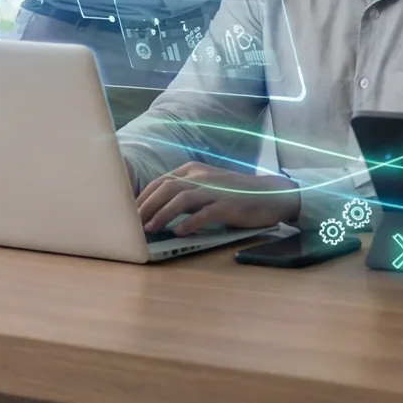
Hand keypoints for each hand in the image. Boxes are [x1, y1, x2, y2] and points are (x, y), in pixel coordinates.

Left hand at [136, 162, 299, 235]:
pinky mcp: (228, 204)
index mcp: (194, 170)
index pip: (161, 181)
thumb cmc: (236, 194)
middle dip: (146, 206)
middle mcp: (202, 176)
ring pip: (181, 198)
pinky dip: (189, 223)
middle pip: (166, 188)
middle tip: (132, 224)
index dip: (143, 197)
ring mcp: (216, 189)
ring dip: (162, 214)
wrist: (272, 194)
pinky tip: (179, 232)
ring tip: (149, 229)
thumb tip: (159, 210)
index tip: (130, 213)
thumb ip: (186, 193)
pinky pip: (205, 213)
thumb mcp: (208, 187)